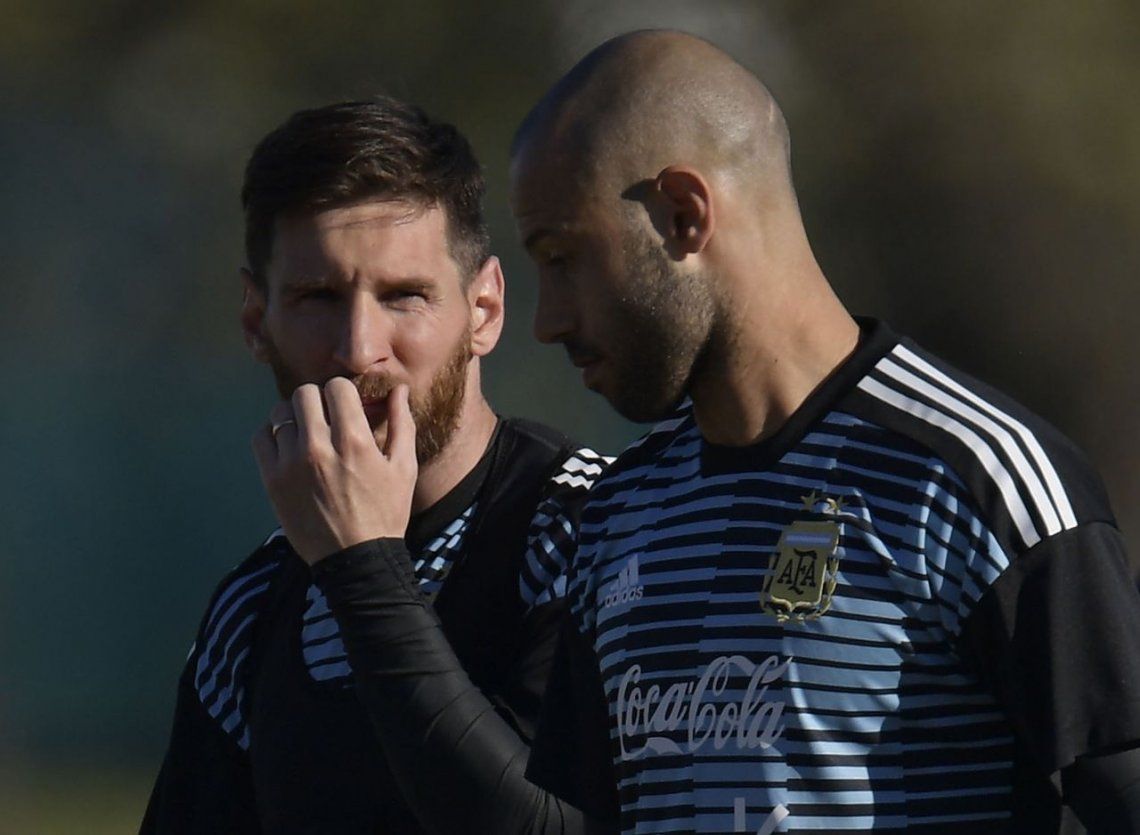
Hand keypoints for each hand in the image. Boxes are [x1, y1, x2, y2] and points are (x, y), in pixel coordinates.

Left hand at [252, 377, 417, 564]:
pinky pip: (261, 438)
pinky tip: (289, 446)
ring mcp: (291, 464)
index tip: (347, 406)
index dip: (343, 393)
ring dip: (295, 416)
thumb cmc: (385, 512)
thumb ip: (401, 423)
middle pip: (304, 393)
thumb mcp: (404, 468)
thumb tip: (398, 390)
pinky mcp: (272, 480)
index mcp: (355, 442)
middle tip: (327, 417)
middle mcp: (319, 448)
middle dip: (318, 400)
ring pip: (280, 413)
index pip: (336, 387)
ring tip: (307, 432)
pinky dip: (272, 435)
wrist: (355, 560)